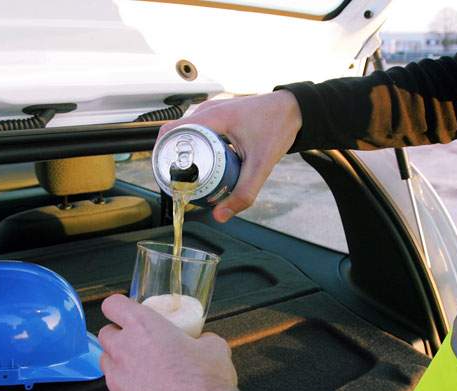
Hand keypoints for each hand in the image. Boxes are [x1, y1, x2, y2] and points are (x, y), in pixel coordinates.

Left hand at [98, 294, 238, 390]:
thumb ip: (201, 339)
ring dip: (122, 365)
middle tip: (141, 345)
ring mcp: (117, 382)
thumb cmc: (207, 385)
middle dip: (119, 337)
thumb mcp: (215, 348)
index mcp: (143, 327)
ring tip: (147, 375)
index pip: (112, 305)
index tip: (125, 312)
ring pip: (108, 366)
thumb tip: (202, 342)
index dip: (119, 308)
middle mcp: (123, 352)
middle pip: (105, 335)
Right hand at [158, 90, 302, 222]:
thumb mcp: (261, 165)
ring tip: (186, 177)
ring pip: (186, 134)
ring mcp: (212, 112)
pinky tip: (201, 165)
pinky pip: (197, 132)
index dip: (161, 153)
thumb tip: (221, 215)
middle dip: (171, 159)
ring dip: (183, 153)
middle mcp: (208, 111)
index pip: (171, 131)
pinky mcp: (218, 116)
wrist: (295, 109)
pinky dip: (195, 148)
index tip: (164, 175)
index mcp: (213, 116)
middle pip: (175, 135)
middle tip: (176, 183)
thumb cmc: (279, 126)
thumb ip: (243, 193)